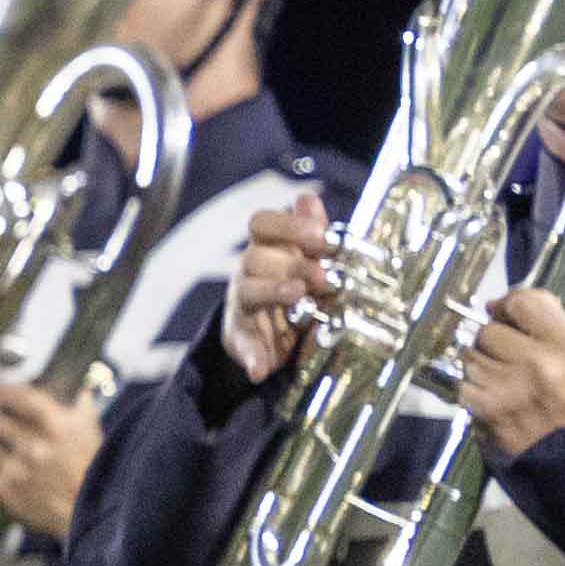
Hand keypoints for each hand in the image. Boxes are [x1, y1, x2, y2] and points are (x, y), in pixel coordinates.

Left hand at [0, 376, 102, 540]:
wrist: (85, 511)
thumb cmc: (90, 469)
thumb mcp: (90, 432)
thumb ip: (80, 407)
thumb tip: (76, 389)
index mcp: (54, 425)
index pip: (15, 396)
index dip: (4, 392)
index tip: (0, 393)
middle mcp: (32, 444)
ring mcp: (16, 467)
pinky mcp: (4, 488)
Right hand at [222, 188, 336, 385]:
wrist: (270, 334)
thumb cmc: (293, 286)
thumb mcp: (305, 259)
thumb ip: (309, 231)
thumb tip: (307, 197)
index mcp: (266, 249)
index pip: (261, 224)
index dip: (287, 226)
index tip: (319, 235)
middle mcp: (248, 272)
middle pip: (255, 257)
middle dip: (291, 263)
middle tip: (323, 274)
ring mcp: (242, 305)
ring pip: (246, 291)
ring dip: (273, 292)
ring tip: (297, 296)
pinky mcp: (241, 339)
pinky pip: (242, 345)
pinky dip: (253, 356)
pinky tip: (261, 368)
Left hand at [459, 285, 564, 456]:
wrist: (564, 451)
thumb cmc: (564, 394)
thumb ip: (542, 319)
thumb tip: (494, 305)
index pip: (524, 302)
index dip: (510, 305)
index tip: (508, 315)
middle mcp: (540, 365)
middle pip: (488, 329)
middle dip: (493, 340)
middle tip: (509, 357)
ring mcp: (509, 387)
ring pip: (470, 353)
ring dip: (479, 362)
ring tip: (502, 378)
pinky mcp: (484, 407)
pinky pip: (461, 380)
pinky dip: (471, 385)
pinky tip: (491, 395)